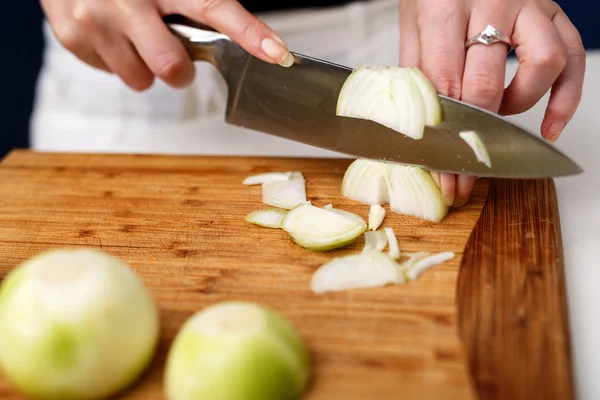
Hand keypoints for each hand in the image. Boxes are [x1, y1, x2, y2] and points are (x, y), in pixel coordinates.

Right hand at [40, 0, 293, 90]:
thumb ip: (198, 4)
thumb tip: (244, 34)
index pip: (215, 7)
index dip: (250, 33)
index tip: (277, 53)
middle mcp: (130, 1)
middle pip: (172, 67)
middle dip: (179, 69)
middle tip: (170, 49)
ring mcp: (97, 20)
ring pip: (141, 80)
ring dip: (145, 65)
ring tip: (133, 34)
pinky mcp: (73, 38)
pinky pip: (112, 74)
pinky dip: (117, 59)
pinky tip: (111, 33)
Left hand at [399, 0, 585, 206]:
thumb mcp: (411, 27)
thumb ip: (417, 73)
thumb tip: (420, 131)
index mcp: (443, 9)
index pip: (445, 85)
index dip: (444, 138)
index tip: (445, 175)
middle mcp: (490, 2)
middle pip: (487, 83)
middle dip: (476, 139)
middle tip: (468, 170)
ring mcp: (529, 4)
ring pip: (544, 63)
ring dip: (520, 105)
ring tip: (500, 119)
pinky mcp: (553, 11)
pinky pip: (572, 55)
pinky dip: (567, 97)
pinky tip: (551, 125)